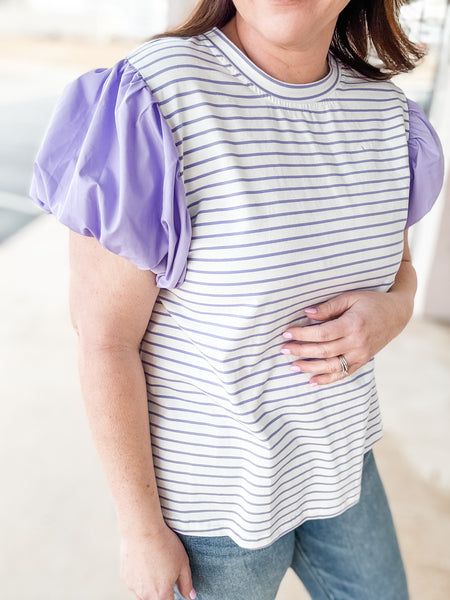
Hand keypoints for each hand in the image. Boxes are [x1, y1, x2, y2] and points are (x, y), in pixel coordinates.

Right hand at [120, 524, 195, 599]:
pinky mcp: (125, 577)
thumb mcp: (183, 563)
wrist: (142, 530)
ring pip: (143, 593)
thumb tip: (190, 596)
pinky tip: (145, 561)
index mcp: (161, 595)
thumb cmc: (165, 545)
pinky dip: (140, 577)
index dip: (173, 593)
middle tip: (164, 571)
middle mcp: (146, 595)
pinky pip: (135, 583)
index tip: (173, 583)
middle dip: (161, 591)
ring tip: (155, 565)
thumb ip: (187, 583)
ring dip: (150, 586)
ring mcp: (133, 587)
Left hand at [281, 289, 412, 385]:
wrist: (397, 314)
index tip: (287, 333)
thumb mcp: (350, 297)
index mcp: (352, 325)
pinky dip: (327, 379)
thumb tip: (307, 314)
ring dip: (310, 368)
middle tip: (283, 350)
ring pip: (332, 366)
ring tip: (293, 367)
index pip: (322, 334)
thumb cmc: (371, 302)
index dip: (302, 335)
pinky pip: (343, 373)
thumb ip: (328, 307)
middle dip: (301, 351)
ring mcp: (361, 355)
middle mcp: (357, 343)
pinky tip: (312, 381)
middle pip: (323, 351)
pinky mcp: (363, 361)